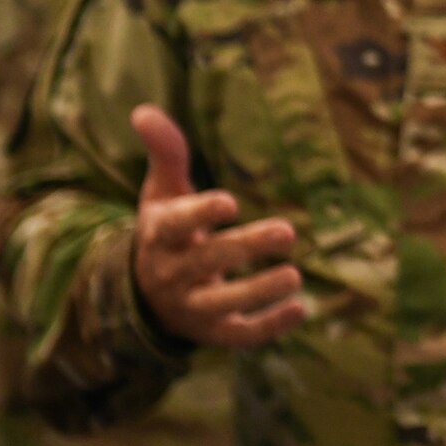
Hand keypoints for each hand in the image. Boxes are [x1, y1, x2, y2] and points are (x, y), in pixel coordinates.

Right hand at [130, 104, 306, 348]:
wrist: (148, 293)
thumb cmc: (167, 229)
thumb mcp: (163, 191)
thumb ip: (165, 152)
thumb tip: (143, 110)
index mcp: (159, 236)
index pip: (173, 226)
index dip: (200, 214)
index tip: (230, 201)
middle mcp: (171, 275)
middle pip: (207, 262)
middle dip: (246, 248)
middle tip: (288, 231)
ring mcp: (191, 307)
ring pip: (222, 305)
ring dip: (258, 293)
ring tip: (294, 275)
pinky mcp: (213, 332)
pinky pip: (239, 335)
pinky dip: (269, 327)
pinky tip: (301, 309)